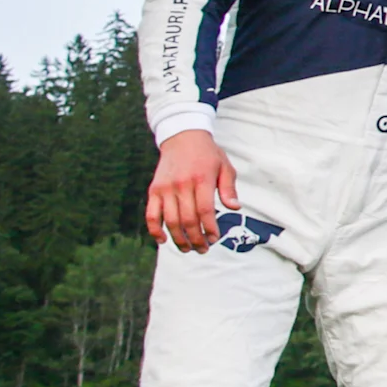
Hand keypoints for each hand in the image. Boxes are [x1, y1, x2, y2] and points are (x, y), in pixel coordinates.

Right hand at [145, 131, 238, 251]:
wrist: (182, 137)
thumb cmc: (208, 155)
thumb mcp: (225, 167)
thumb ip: (229, 188)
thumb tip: (235, 207)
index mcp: (201, 179)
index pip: (205, 211)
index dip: (210, 228)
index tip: (215, 239)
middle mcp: (181, 185)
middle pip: (188, 220)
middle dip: (196, 239)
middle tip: (203, 249)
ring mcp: (165, 188)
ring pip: (170, 220)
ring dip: (179, 239)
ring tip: (188, 249)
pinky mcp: (154, 190)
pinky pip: (151, 214)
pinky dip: (155, 230)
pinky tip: (163, 240)